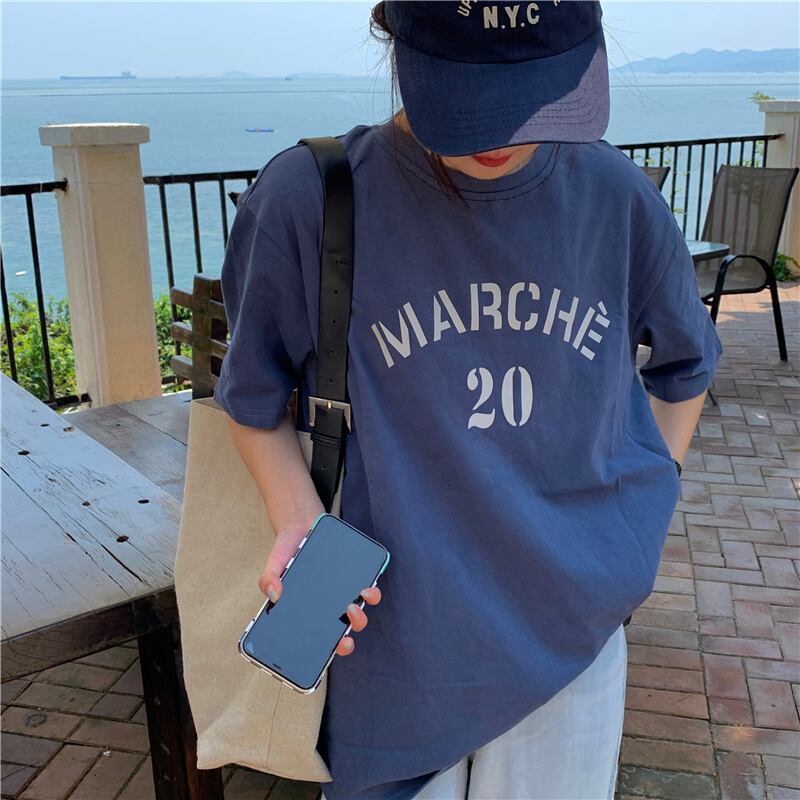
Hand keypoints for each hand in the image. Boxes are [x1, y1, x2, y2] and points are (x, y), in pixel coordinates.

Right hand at [258, 519, 382, 657]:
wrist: (302, 525)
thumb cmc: (287, 552)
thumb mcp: (274, 564)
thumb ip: (269, 578)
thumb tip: (274, 594)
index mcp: (312, 614)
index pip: (324, 640)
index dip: (332, 650)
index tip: (335, 648)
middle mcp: (331, 607)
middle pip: (345, 630)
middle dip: (349, 635)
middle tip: (345, 627)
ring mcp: (345, 593)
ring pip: (360, 612)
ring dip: (362, 614)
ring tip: (357, 600)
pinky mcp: (356, 576)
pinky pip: (368, 588)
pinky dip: (370, 591)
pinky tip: (366, 585)